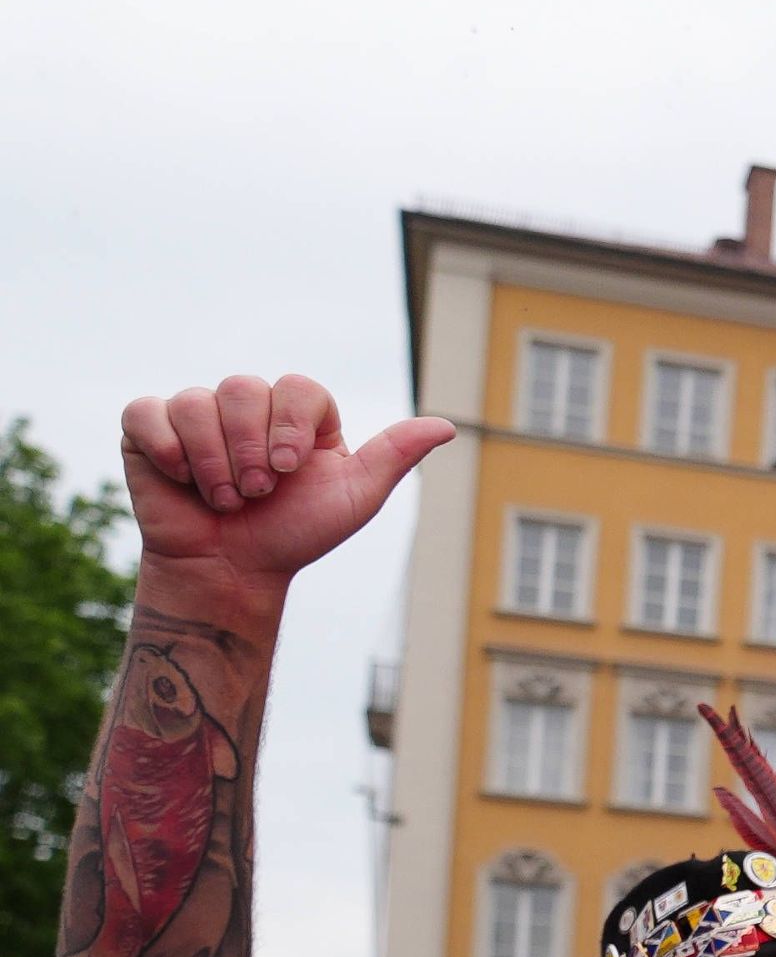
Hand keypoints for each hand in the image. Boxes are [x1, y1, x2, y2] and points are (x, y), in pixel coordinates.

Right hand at [120, 377, 451, 602]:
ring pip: (195, 402)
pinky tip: (183, 481)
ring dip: (212, 462)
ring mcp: (196, 413)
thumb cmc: (296, 534)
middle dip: (249, 451)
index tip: (288, 471)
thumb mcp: (355, 498)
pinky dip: (167, 451)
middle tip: (256, 494)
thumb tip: (447, 426)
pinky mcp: (149, 429)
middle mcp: (248, 405)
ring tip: (226, 500)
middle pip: (242, 388)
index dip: (289, 425)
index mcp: (298, 415)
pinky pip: (147, 414)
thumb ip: (394, 456)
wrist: (234, 570)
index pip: (297, 386)